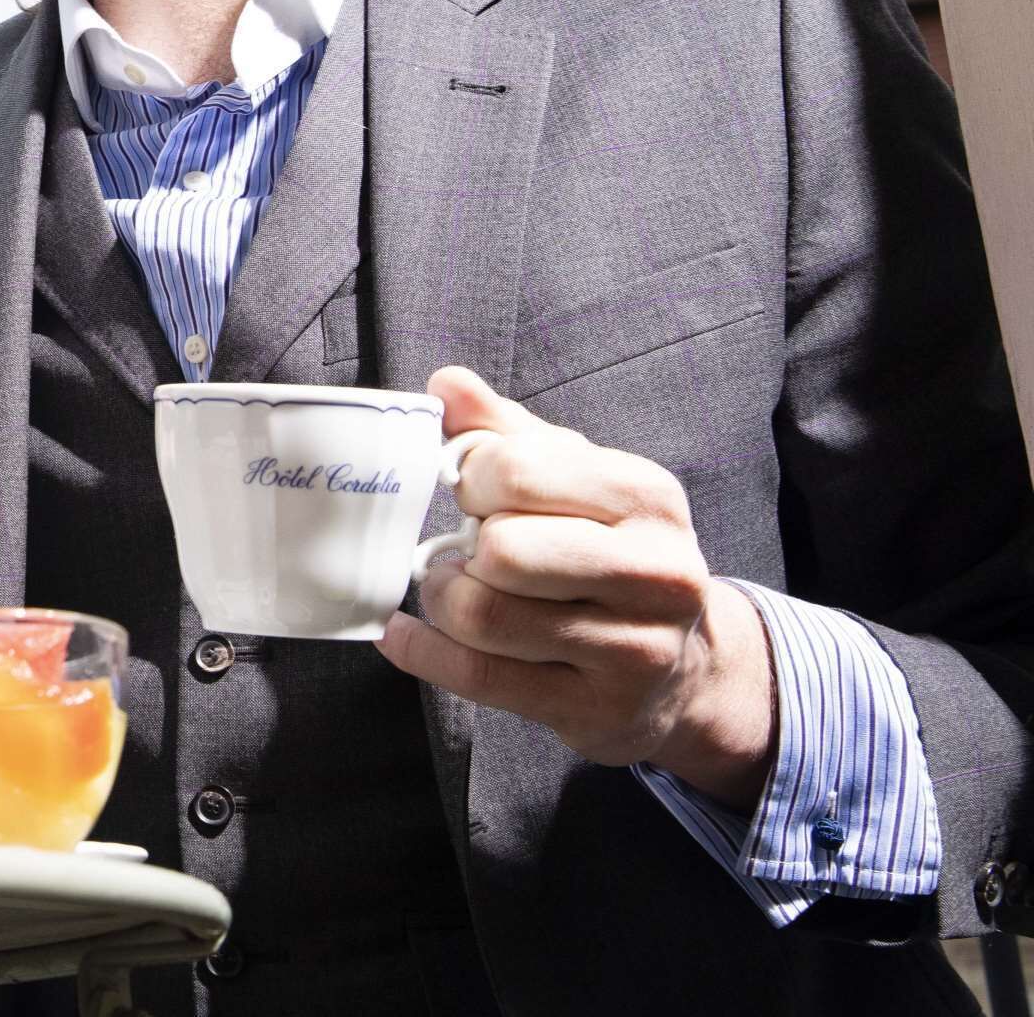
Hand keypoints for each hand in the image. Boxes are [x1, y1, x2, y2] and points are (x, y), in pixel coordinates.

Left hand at [375, 367, 777, 807]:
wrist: (690, 664)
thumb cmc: (612, 550)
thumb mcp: (578, 477)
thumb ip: (507, 430)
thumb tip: (447, 385)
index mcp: (647, 500)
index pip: (518, 471)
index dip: (472, 479)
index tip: (476, 492)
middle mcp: (655, 575)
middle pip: (501, 551)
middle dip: (462, 547)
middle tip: (467, 549)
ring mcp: (632, 652)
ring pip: (483, 618)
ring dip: (442, 599)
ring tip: (453, 587)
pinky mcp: (595, 711)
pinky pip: (476, 677)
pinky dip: (420, 651)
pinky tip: (404, 634)